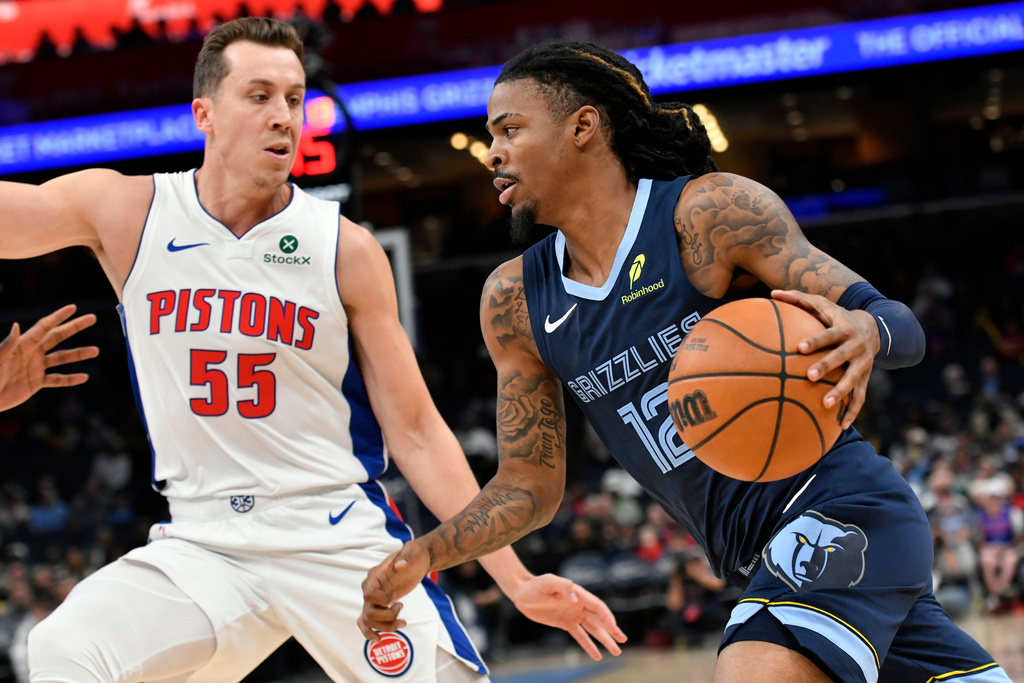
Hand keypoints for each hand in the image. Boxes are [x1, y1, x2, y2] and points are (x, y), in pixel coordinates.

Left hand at [0, 305, 98, 411]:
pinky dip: (70, 379)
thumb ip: (7, 345)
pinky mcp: (37, 382)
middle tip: (93, 318)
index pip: (44, 327)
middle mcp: (32, 353)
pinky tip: (84, 377)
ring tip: (96, 350)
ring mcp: (36, 367)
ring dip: (79, 353)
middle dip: (75, 327)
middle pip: (58, 336)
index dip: (58, 317)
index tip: (74, 308)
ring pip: (62, 358)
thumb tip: (16, 325)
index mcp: (23, 345)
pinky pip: (57, 380)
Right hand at [358, 540, 430, 641]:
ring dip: (385, 626)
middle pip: (368, 611)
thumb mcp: (413, 551)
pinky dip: (369, 633)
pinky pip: (365, 621)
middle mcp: (370, 587)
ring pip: (368, 620)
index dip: (382, 600)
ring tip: (403, 623)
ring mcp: (373, 597)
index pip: (369, 594)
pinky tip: (378, 640)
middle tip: (401, 607)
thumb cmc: (415, 555)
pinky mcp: (379, 605)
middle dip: (387, 616)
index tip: (396, 596)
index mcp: (376, 575)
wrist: (417, 560)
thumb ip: (406, 556)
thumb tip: (400, 565)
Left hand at [511, 573, 626, 659]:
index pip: (597, 606)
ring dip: (605, 639)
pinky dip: (589, 645)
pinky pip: (580, 636)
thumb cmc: (535, 585)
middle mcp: (579, 605)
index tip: (614, 628)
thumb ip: (562, 586)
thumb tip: (574, 596)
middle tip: (623, 641)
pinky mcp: (566, 623)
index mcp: (578, 594)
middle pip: (599, 619)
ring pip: (593, 629)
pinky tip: (598, 655)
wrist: (523, 593)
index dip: (606, 617)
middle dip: (612, 630)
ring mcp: (573, 614)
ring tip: (616, 651)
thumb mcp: (547, 583)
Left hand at [771, 290, 876, 428]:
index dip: (815, 340)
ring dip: (840, 393)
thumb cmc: (837, 316)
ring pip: (853, 380)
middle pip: (841, 357)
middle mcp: (856, 347)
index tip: (799, 348)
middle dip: (826, 366)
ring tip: (825, 405)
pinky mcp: (866, 378)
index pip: (828, 334)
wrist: (874, 327)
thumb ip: (799, 299)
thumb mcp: (823, 304)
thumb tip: (772, 292)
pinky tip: (841, 426)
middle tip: (809, 377)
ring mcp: (863, 364)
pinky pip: (861, 397)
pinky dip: (852, 411)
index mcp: (844, 328)